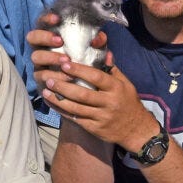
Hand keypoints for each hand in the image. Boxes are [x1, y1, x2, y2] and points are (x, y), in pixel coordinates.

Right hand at [28, 13, 108, 96]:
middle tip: (60, 41)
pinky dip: (54, 76)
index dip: (46, 19)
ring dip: (50, 57)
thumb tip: (97, 41)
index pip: (42, 22)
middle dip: (44, 37)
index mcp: (50, 35)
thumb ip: (98, 41)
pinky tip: (67, 77)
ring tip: (66, 60)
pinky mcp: (40, 78)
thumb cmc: (86, 59)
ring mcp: (39, 63)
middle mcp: (41, 47)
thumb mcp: (94, 48)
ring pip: (35, 57)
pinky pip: (41, 76)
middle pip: (32, 37)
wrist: (84, 84)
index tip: (57, 19)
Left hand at [41, 56, 158, 152]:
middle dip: (64, 86)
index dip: (79, 70)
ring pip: (76, 108)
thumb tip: (104, 52)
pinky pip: (75, 119)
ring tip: (45, 91)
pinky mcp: (95, 129)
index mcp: (116, 88)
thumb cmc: (129, 102)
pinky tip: (53, 104)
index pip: (96, 77)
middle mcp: (109, 103)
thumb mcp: (125, 84)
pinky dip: (62, 111)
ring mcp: (101, 117)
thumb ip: (112, 69)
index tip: (65, 64)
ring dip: (59, 99)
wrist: (136, 130)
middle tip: (49, 78)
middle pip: (82, 94)